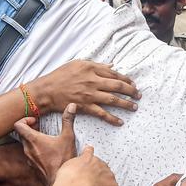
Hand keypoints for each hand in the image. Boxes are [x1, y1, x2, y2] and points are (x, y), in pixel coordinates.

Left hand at [14, 104, 77, 185]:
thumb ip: (68, 120)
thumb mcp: (68, 137)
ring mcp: (29, 158)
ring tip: (45, 139)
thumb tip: (71, 106)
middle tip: (41, 128)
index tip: (36, 121)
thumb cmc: (63, 160)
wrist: (60, 181)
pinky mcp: (33, 166)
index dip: (25, 120)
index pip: (18, 125)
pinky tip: (47, 152)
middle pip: (22, 134)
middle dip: (31, 129)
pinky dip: (36, 150)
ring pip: (26, 144)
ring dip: (33, 140)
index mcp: (33, 139)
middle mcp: (28, 149)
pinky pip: (30, 154)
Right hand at [24, 60, 138, 126]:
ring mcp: (90, 95)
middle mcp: (93, 81)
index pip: (114, 73)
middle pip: (117, 86)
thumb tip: (111, 66)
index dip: (126, 79)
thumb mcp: (77, 63)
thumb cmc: (60, 75)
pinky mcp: (85, 107)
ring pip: (113, 100)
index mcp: (91, 69)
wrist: (47, 90)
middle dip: (130, 91)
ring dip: (126, 104)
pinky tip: (120, 122)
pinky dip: (112, 118)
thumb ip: (95, 65)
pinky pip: (102, 114)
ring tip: (134, 107)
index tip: (133, 83)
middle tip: (138, 95)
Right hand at [51, 145, 118, 185]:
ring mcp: (108, 174)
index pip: (89, 152)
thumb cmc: (68, 178)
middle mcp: (99, 163)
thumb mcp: (64, 169)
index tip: (88, 156)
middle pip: (101, 169)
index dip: (89, 156)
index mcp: (86, 157)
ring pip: (107, 182)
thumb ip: (70, 168)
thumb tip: (69, 173)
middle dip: (96, 178)